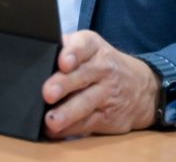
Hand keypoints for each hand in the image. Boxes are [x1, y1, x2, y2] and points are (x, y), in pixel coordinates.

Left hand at [40, 30, 157, 138]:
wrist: (140, 87)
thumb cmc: (100, 63)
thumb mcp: (88, 47)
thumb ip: (64, 47)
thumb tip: (35, 53)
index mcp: (93, 47)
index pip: (83, 46)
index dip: (73, 53)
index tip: (63, 62)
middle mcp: (102, 68)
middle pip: (83, 76)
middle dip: (64, 85)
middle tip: (48, 93)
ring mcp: (107, 94)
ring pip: (86, 103)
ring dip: (67, 113)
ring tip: (51, 120)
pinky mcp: (108, 117)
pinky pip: (88, 123)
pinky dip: (70, 128)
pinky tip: (55, 130)